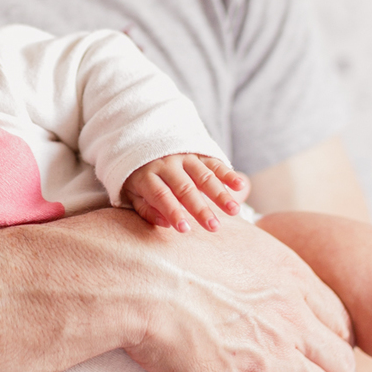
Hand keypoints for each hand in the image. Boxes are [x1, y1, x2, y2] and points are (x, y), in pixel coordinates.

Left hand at [121, 154, 249, 232]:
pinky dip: (228, 174)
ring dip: (220, 194)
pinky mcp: (198, 153)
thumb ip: (146, 210)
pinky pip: (214, 163)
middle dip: (201, 208)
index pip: (161, 195)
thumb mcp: (131, 194)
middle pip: (185, 188)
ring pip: (204, 176)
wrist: (139, 142)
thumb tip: (166, 224)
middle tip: (214, 227)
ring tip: (234, 211)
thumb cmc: (138, 179)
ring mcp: (184, 157)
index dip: (173, 212)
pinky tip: (240, 186)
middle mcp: (167, 164)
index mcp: (147, 175)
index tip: (185, 229)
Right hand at [125, 211, 354, 371]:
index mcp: (289, 276)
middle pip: (341, 358)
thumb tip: (239, 230)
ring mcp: (273, 354)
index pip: (338, 316)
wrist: (138, 278)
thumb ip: (246, 240)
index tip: (335, 352)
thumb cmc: (167, 247)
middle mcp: (291, 316)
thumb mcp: (224, 228)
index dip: (341, 340)